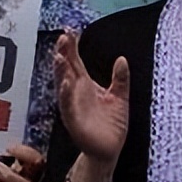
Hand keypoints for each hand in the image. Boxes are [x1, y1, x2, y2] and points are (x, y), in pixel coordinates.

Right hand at [52, 32, 128, 168]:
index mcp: (85, 84)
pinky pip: (67, 106)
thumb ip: (120, 79)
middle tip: (63, 37)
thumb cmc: (112, 124)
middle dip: (63, 53)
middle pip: (66, 69)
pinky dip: (65, 94)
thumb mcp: (120, 97)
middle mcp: (75, 93)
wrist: (109, 150)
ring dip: (60, 71)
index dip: (71, 46)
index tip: (69, 30)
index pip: (75, 61)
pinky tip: (66, 83)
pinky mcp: (74, 121)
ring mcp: (72, 106)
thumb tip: (122, 59)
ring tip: (59, 57)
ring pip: (62, 85)